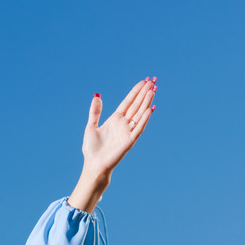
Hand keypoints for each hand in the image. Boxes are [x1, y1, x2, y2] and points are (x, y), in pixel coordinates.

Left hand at [69, 77, 155, 212]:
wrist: (93, 164)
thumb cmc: (92, 149)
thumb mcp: (91, 126)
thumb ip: (95, 111)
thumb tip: (97, 96)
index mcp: (115, 119)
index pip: (128, 102)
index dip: (136, 91)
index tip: (144, 81)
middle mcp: (123, 124)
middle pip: (136, 105)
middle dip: (144, 92)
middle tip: (153, 80)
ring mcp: (128, 132)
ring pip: (140, 113)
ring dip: (147, 102)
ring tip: (153, 89)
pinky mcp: (129, 141)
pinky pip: (139, 128)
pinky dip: (144, 118)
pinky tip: (150, 109)